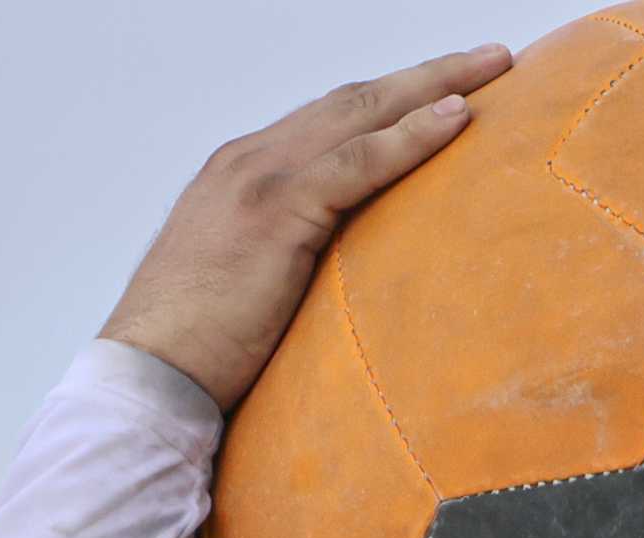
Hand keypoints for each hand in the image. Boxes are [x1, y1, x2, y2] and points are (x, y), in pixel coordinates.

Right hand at [98, 44, 513, 412]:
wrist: (149, 374)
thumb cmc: (201, 351)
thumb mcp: (255, 289)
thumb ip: (298, 264)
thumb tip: (350, 282)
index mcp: (244, 175)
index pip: (331, 122)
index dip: (393, 101)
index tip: (448, 89)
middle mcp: (251, 160)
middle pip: (355, 100)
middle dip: (427, 74)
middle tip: (492, 57)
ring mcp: (260, 179)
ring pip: (362, 113)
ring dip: (435, 86)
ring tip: (495, 68)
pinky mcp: (276, 212)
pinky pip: (359, 162)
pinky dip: (412, 136)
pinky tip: (457, 118)